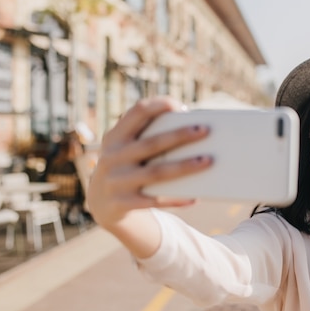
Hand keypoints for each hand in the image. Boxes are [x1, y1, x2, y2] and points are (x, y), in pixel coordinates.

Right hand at [87, 97, 211, 232]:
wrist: (101, 204)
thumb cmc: (127, 167)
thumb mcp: (126, 149)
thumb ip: (147, 138)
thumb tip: (191, 132)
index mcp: (115, 137)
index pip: (137, 112)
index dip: (159, 106)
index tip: (180, 106)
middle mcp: (112, 157)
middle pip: (151, 143)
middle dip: (180, 136)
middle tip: (205, 130)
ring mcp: (116, 181)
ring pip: (156, 173)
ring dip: (184, 166)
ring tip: (208, 160)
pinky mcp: (122, 204)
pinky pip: (154, 201)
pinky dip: (176, 199)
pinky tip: (195, 196)